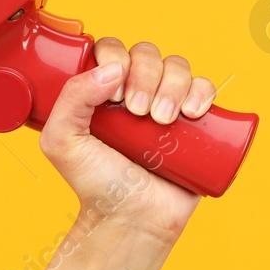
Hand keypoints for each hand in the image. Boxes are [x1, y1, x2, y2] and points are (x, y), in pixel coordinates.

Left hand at [37, 39, 219, 242]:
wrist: (132, 219)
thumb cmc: (95, 185)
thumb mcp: (62, 143)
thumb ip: (71, 100)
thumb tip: (113, 70)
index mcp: (102, 89)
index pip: (113, 49)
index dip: (117, 60)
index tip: (113, 98)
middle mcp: (135, 90)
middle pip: (148, 54)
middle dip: (146, 77)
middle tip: (139, 113)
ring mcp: (167, 103)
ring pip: (178, 67)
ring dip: (173, 86)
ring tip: (162, 121)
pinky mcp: (194, 120)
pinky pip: (206, 87)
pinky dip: (203, 92)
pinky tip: (191, 114)